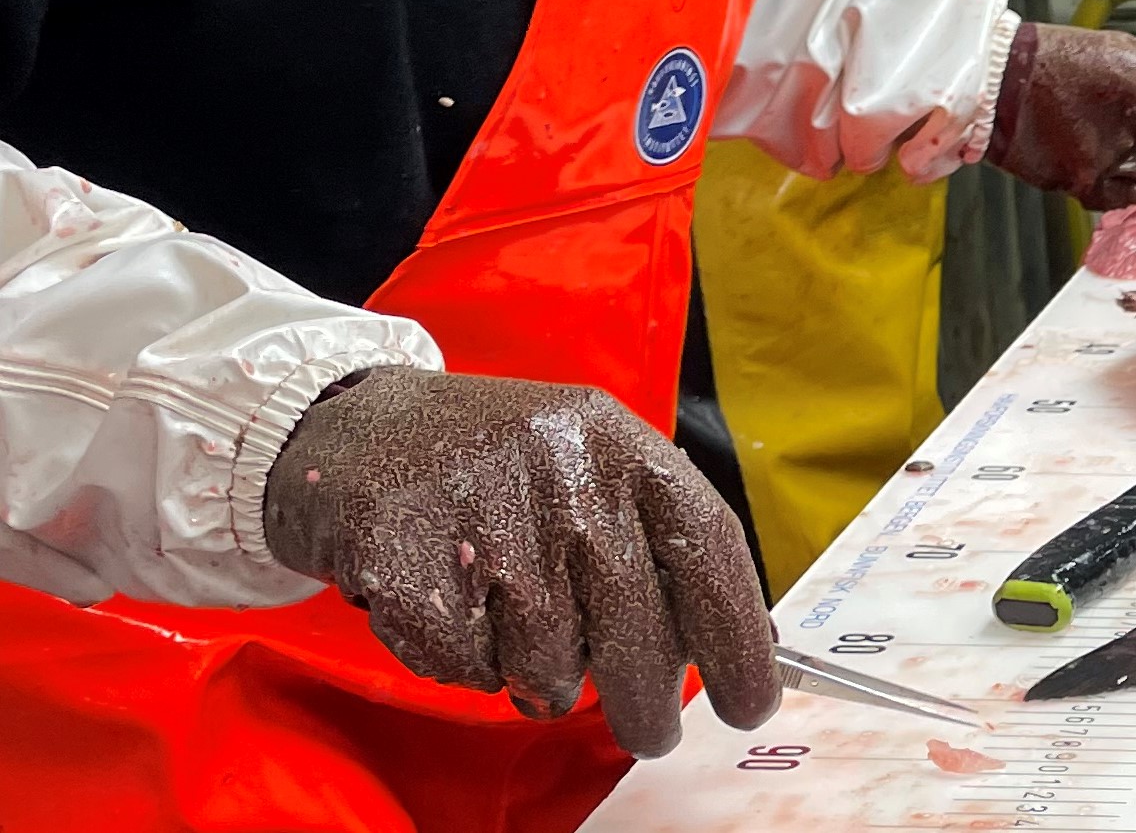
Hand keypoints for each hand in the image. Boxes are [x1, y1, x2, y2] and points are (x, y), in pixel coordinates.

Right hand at [262, 366, 778, 757]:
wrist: (359, 427)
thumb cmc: (495, 464)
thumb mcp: (587, 465)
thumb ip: (647, 539)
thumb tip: (714, 648)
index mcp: (622, 443)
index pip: (706, 548)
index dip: (739, 638)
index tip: (753, 705)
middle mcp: (564, 469)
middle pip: (635, 626)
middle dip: (647, 700)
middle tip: (651, 732)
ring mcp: (484, 508)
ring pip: (547, 662)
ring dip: (536, 672)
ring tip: (512, 626)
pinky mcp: (405, 550)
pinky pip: (464, 665)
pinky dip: (464, 663)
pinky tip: (453, 614)